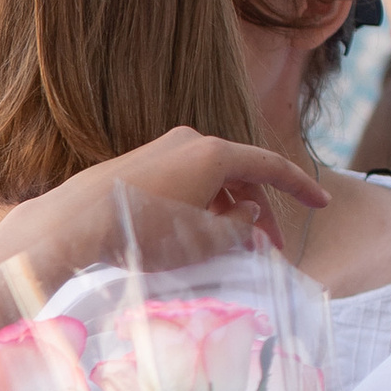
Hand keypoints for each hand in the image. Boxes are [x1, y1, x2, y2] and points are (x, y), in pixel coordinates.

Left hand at [0, 136, 325, 292]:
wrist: (70, 224)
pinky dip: (198, 207)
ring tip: (228, 249)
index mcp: (214, 152)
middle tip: (267, 248)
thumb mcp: (203, 240)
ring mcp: (160, 151)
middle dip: (258, 212)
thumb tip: (250, 214)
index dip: (299, 187)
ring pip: (210, 181)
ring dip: (226, 213)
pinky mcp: (136, 166)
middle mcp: (189, 141)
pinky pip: (183, 184)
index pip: (270, 166)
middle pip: (240, 175)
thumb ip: (240, 228)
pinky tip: (191, 237)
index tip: (321, 204)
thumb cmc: (140, 232)